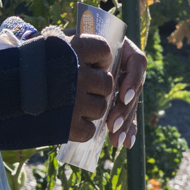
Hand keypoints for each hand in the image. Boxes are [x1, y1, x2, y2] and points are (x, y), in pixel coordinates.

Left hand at [58, 28, 144, 148]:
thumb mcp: (74, 47)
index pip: (137, 62)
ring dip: (125, 123)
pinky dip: (127, 130)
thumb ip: (85, 53)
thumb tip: (90, 65)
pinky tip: (126, 143)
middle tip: (112, 124)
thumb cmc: (64, 48)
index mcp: (120, 49)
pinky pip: (126, 116)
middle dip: (125, 109)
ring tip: (116, 139)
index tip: (123, 95)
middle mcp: (124, 67)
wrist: (53, 61)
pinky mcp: (117, 102)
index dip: (133, 79)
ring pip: (130, 105)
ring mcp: (121, 86)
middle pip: (134, 89)